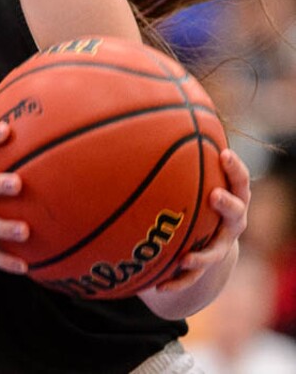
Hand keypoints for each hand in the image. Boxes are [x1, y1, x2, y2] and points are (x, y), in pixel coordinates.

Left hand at [155, 149, 249, 293]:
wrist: (205, 238)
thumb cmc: (198, 196)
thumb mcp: (199, 178)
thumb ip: (186, 155)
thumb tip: (160, 114)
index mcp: (232, 197)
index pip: (241, 181)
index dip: (235, 168)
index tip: (224, 153)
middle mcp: (231, 222)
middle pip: (237, 214)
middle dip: (228, 204)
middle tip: (215, 195)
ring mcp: (220, 246)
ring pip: (215, 252)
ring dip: (203, 255)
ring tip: (188, 257)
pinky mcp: (203, 266)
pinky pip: (191, 277)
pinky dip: (176, 281)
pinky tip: (159, 285)